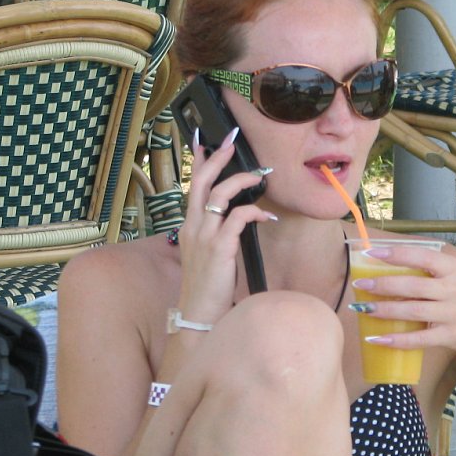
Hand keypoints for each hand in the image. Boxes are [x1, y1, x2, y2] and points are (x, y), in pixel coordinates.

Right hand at [174, 127, 275, 324]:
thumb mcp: (205, 255)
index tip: (205, 141)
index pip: (192, 186)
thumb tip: (234, 217)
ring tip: (259, 177)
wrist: (198, 315)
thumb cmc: (206, 288)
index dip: (199, 161)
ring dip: (242, 180)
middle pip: (202, 180)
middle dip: (217, 156)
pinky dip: (254, 212)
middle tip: (232, 141)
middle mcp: (193, 227)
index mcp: (189, 226)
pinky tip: (266, 216)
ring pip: (220, 194)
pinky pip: (238, 217)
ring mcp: (204, 236)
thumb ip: (214, 235)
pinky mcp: (219, 248)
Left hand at [350, 241, 455, 357]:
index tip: (372, 252)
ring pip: (413, 312)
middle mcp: (455, 290)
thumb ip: (433, 267)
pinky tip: (377, 339)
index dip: (396, 254)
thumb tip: (393, 255)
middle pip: (413, 286)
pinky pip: (419, 339)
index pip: (423, 257)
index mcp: (455, 269)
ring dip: (385, 311)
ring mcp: (453, 314)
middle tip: (360, 284)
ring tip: (362, 310)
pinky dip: (397, 340)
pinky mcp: (451, 336)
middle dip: (383, 285)